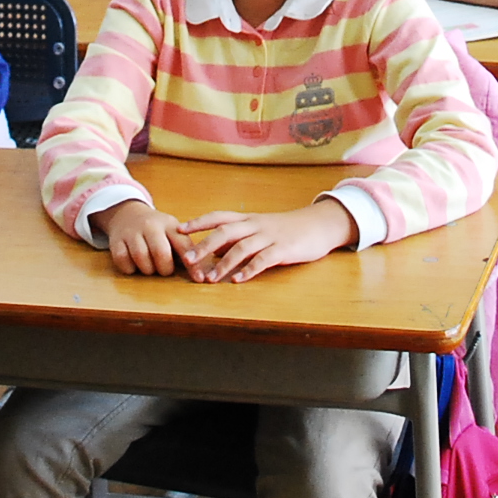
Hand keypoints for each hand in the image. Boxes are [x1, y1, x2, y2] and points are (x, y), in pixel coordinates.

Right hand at [93, 199, 190, 275]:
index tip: (199, 279)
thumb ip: (185, 250)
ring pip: (141, 257)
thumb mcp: (172, 233)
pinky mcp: (116, 240)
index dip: (193, 265)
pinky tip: (134, 264)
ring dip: (147, 270)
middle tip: (164, 269)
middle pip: (161, 253)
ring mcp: (132, 232)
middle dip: (165, 268)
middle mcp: (151, 226)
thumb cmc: (156, 230)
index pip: (184, 245)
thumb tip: (201, 276)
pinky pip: (123, 260)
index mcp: (170, 225)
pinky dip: (130, 268)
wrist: (127, 214)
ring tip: (149, 266)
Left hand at [176, 201, 356, 281]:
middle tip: (187, 260)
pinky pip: (264, 259)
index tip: (179, 229)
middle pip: (225, 231)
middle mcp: (255, 225)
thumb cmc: (285, 229)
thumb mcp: (258, 229)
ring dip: (224, 263)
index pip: (218, 217)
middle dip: (204, 245)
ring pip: (242, 247)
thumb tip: (211, 250)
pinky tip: (239, 280)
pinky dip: (249, 270)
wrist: (318, 224)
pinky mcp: (284, 249)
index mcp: (248, 219)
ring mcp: (270, 236)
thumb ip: (236, 237)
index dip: (198, 222)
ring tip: (210, 278)